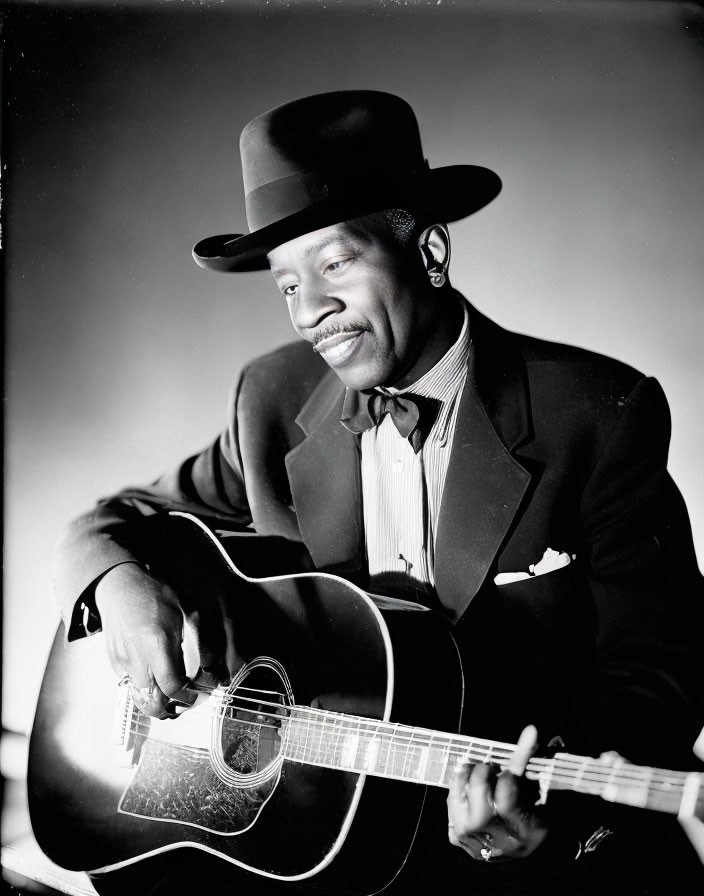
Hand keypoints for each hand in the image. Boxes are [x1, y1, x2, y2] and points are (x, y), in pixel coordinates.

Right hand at [95, 562, 233, 717]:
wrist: (119, 586)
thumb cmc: (154, 595)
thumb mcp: (187, 610)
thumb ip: (202, 640)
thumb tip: (213, 668)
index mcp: (157, 644)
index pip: (172, 686)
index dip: (187, 697)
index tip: (197, 694)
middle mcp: (137, 658)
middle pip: (152, 703)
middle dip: (170, 710)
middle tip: (184, 703)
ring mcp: (123, 663)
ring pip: (139, 699)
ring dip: (156, 704)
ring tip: (171, 698)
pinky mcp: (115, 663)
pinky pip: (130, 686)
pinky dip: (144, 690)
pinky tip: (156, 680)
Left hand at [447, 725, 548, 861]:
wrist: (515, 850)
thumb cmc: (532, 821)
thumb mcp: (542, 798)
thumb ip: (532, 764)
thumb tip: (531, 729)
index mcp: (520, 829)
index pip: (506, 789)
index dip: (508, 772)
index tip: (509, 769)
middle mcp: (491, 836)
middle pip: (477, 785)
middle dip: (485, 769)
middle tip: (493, 768)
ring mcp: (470, 837)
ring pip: (459, 789)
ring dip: (470, 775)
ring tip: (481, 776)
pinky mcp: (455, 836)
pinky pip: (451, 798)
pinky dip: (461, 789)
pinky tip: (471, 791)